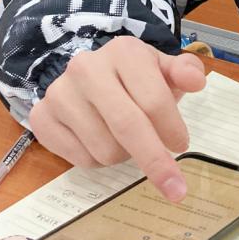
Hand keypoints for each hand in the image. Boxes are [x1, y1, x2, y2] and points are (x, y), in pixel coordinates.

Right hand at [29, 36, 207, 200]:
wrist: (91, 76)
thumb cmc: (135, 78)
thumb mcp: (163, 70)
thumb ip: (186, 73)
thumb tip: (196, 81)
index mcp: (124, 52)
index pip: (154, 100)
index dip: (172, 130)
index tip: (182, 146)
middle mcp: (87, 68)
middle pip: (127, 126)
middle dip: (155, 162)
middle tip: (175, 187)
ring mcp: (60, 93)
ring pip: (105, 150)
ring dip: (124, 156)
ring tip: (125, 139)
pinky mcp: (42, 117)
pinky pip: (80, 159)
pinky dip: (98, 160)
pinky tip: (100, 140)